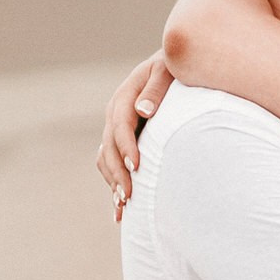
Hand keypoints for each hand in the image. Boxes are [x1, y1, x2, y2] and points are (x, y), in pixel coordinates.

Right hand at [97, 52, 173, 217]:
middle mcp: (115, 113)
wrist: (173, 69)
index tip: (135, 167)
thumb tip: (143, 111)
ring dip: (112, 183)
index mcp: (125, 96)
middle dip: (117, 173)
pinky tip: (120, 210)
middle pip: (108, 147)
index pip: (121, 125)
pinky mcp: (120, 141)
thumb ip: (157, 88)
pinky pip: (110, 165)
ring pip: (105, 159)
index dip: (126, 147)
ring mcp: (115, 128)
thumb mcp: (168, 70)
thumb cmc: (175, 69)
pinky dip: (113, 186)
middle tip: (129, 197)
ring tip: (123, 206)